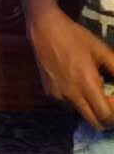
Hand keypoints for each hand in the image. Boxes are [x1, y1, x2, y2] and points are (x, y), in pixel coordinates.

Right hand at [28, 4, 113, 129]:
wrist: (45, 30)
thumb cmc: (76, 38)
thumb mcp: (101, 50)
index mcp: (87, 83)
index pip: (106, 115)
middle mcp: (72, 95)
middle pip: (95, 123)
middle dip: (107, 118)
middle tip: (110, 102)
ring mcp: (58, 96)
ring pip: (81, 115)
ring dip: (91, 109)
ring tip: (92, 89)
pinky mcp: (50, 94)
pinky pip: (68, 106)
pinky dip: (77, 101)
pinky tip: (76, 84)